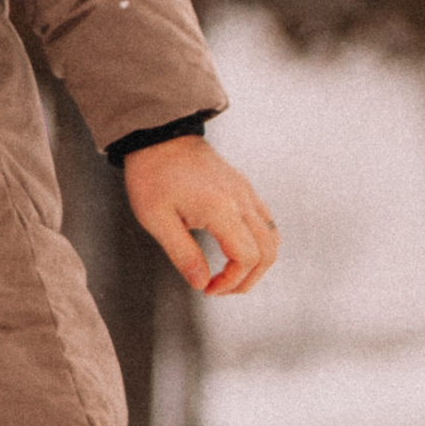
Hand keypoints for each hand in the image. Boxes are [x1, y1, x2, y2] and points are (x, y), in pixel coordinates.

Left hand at [123, 136, 278, 296]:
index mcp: (221, 208)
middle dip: (247, 279)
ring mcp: (247, 192)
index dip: (231, 282)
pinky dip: (257, 244)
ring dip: (256, 263)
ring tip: (227, 275)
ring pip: (272, 238)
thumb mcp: (156, 220)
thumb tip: (202, 284)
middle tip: (219, 289)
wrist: (160, 136)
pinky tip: (232, 251)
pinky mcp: (244, 189)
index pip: (247, 257)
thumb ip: (182, 254)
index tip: (207, 289)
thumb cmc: (152, 176)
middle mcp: (241, 200)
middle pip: (268, 252)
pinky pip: (265, 222)